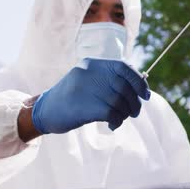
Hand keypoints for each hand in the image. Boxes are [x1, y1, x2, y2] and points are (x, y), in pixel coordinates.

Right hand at [31, 58, 150, 133]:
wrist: (44, 111)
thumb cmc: (71, 98)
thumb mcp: (87, 81)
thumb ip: (109, 80)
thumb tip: (139, 86)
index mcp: (92, 64)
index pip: (124, 67)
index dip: (138, 81)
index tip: (145, 95)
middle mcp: (89, 73)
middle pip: (124, 86)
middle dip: (134, 101)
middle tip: (134, 112)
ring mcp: (86, 88)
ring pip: (120, 101)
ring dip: (125, 113)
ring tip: (119, 119)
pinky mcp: (84, 106)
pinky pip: (112, 113)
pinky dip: (117, 120)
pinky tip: (112, 124)